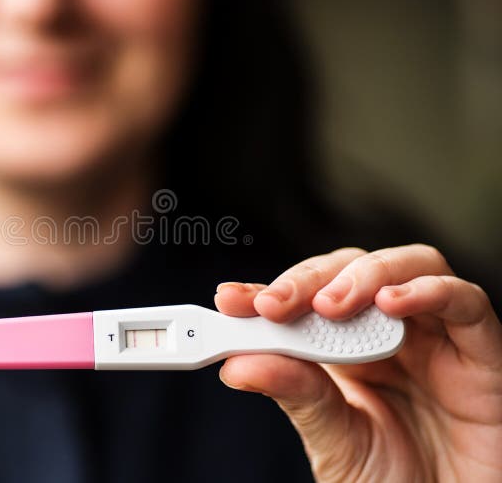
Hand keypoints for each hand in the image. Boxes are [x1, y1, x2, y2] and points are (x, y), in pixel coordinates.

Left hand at [215, 245, 501, 482]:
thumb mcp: (332, 439)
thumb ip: (296, 396)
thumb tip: (236, 365)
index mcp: (346, 350)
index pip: (306, 299)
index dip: (268, 291)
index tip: (229, 300)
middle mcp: (390, 334)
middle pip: (353, 269)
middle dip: (308, 278)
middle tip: (274, 304)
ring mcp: (437, 338)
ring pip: (408, 266)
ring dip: (364, 275)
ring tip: (328, 305)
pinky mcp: (482, 353)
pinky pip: (466, 302)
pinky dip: (430, 292)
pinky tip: (392, 303)